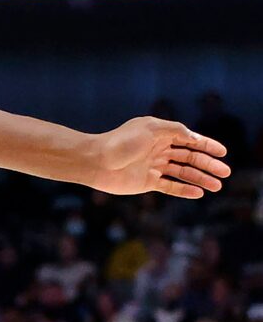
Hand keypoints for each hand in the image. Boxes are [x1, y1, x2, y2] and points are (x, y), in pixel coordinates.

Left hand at [88, 116, 229, 199]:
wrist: (96, 161)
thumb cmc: (120, 141)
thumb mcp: (150, 128)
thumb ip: (175, 130)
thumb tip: (194, 137)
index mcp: (162, 135)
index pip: (190, 140)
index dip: (207, 146)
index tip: (223, 153)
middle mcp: (159, 150)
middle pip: (190, 158)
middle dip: (208, 165)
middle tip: (225, 173)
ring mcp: (153, 167)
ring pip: (182, 173)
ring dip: (200, 179)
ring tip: (217, 186)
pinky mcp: (146, 182)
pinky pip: (169, 186)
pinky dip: (183, 190)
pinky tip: (198, 193)